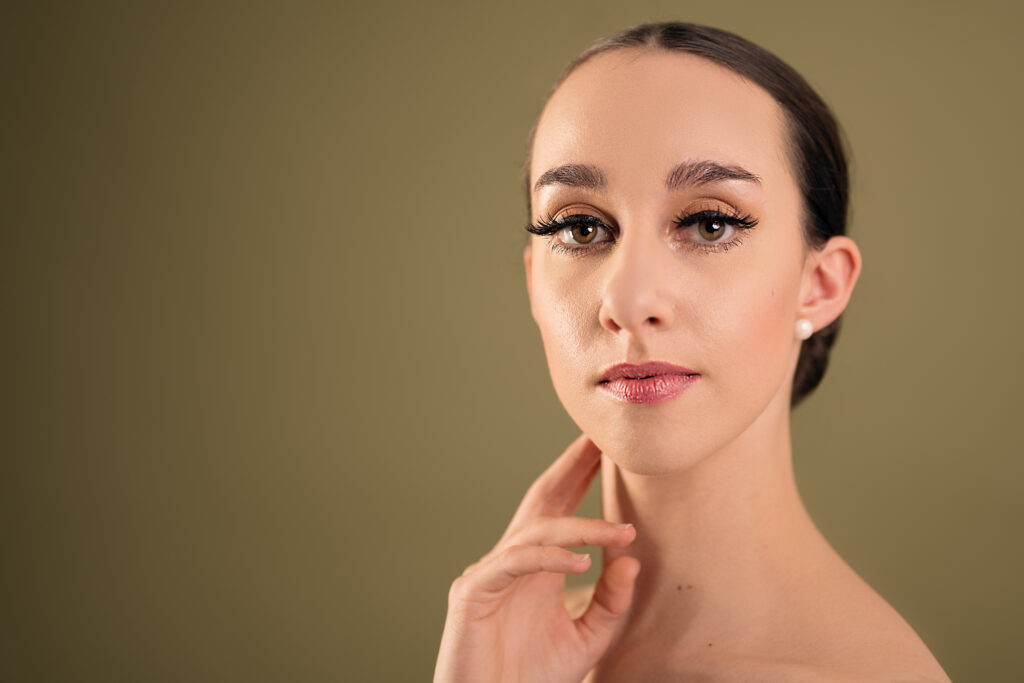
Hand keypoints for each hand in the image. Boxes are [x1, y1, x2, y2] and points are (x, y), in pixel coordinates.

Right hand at [434, 434, 639, 682]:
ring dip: (580, 527)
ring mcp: (489, 573)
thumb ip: (610, 602)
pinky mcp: (472, 592)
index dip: (580, 475)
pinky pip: (514, 563)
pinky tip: (580, 559)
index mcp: (536, 566)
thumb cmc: (533, 677)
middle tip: (598, 439)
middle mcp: (511, 560)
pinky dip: (547, 557)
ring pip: (536, 531)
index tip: (607, 448)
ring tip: (621, 531)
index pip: (560, 508)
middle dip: (570, 467)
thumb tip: (633, 560)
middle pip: (541, 500)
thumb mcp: (588, 639)